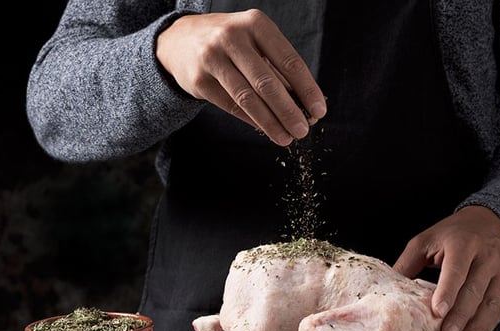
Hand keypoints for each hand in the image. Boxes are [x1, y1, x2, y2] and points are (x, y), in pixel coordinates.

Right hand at [156, 9, 326, 145]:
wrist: (180, 39)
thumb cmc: (232, 43)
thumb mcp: (256, 42)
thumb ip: (279, 69)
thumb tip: (306, 104)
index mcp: (255, 24)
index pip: (289, 60)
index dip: (306, 89)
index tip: (319, 110)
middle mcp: (232, 37)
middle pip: (267, 82)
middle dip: (288, 110)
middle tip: (303, 130)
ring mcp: (212, 58)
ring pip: (247, 98)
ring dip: (270, 122)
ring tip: (286, 138)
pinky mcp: (199, 80)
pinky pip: (231, 106)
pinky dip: (252, 120)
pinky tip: (266, 129)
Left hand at [392, 205, 499, 330]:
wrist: (493, 223)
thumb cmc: (453, 234)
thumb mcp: (428, 239)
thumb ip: (409, 262)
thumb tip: (388, 288)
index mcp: (463, 243)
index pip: (456, 269)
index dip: (447, 291)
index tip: (437, 311)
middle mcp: (487, 256)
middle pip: (474, 290)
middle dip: (461, 316)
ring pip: (490, 303)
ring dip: (476, 328)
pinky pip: (499, 309)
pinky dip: (487, 328)